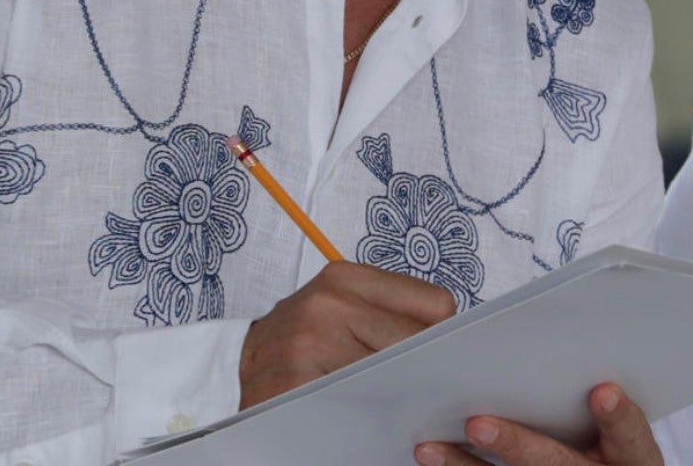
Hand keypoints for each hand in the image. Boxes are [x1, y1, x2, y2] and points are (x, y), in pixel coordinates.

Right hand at [239, 260, 456, 408]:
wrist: (236, 366)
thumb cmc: (301, 339)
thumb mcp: (341, 308)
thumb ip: (390, 314)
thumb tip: (456, 341)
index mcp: (345, 278)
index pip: (435, 306)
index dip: (443, 336)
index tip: (440, 356)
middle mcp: (327, 304)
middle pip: (418, 343)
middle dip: (427, 369)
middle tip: (427, 389)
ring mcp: (308, 344)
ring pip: (393, 377)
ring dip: (401, 394)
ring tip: (394, 400)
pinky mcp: (294, 384)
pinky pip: (358, 404)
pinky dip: (370, 414)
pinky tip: (365, 414)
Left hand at [413, 383, 660, 465]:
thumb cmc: (616, 447)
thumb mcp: (627, 429)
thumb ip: (607, 393)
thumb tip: (574, 341)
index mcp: (634, 457)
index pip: (632, 437)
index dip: (618, 416)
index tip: (602, 390)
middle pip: (558, 465)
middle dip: (517, 445)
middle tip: (479, 423)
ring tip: (431, 446)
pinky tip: (433, 455)